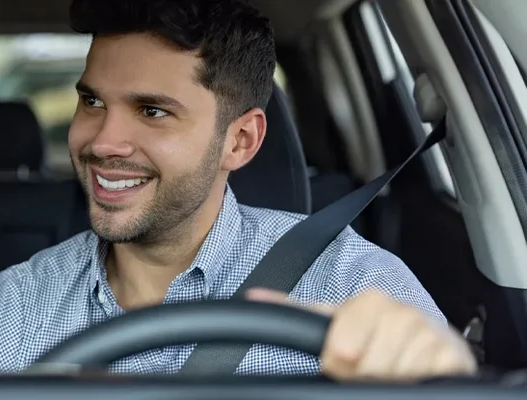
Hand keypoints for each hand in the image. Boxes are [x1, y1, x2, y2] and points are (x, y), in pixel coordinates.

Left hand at [247, 288, 476, 381]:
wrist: (426, 341)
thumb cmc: (373, 334)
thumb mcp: (334, 320)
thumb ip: (293, 312)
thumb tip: (251, 296)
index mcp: (369, 302)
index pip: (341, 349)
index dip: (338, 362)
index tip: (342, 360)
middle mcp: (402, 313)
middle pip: (367, 368)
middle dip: (364, 375)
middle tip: (369, 368)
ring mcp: (430, 333)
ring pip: (393, 377)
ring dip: (390, 380)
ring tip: (390, 370)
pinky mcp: (453, 356)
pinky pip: (426, 379)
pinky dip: (416, 382)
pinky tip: (413, 373)